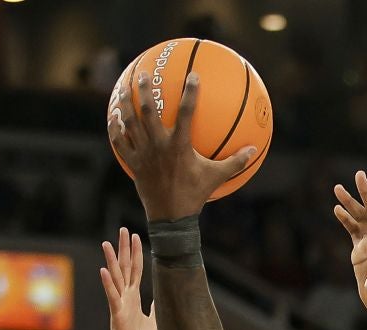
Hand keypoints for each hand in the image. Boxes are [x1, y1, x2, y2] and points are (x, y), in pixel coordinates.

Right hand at [99, 229, 156, 329]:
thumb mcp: (153, 322)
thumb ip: (154, 308)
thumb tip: (158, 298)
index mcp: (133, 297)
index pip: (135, 270)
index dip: (136, 253)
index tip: (136, 236)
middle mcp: (125, 297)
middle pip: (124, 268)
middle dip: (124, 248)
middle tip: (122, 229)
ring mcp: (120, 304)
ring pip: (115, 278)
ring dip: (112, 260)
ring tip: (107, 243)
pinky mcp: (117, 315)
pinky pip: (112, 296)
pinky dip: (108, 284)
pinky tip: (103, 270)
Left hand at [109, 72, 257, 222]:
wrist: (171, 219)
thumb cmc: (195, 196)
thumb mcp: (216, 177)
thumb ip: (235, 162)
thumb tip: (254, 149)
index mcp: (180, 146)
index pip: (187, 112)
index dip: (190, 92)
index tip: (193, 75)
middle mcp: (159, 146)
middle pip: (148, 111)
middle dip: (145, 90)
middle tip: (144, 74)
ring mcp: (144, 155)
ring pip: (130, 123)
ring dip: (125, 104)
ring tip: (123, 88)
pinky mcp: (133, 164)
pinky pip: (120, 144)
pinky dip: (114, 130)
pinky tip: (112, 118)